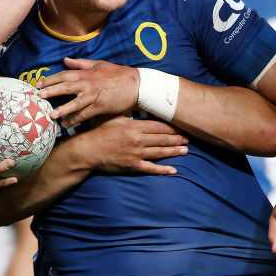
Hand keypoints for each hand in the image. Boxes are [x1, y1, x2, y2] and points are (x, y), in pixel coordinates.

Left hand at [37, 57, 138, 126]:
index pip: (64, 75)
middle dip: (51, 91)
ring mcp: (93, 96)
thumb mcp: (99, 64)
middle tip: (38, 96)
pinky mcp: (100, 107)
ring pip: (74, 103)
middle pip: (65, 87)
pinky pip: (85, 114)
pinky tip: (66, 124)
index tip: (39, 84)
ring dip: (61, 109)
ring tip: (50, 115)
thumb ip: (81, 63)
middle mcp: (88, 84)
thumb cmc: (118, 74)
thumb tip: (66, 60)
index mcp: (86, 73)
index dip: (50, 79)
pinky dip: (75, 120)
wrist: (136, 84)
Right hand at [73, 115, 187, 174]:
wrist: (88, 150)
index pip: (159, 126)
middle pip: (162, 139)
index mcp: (134, 126)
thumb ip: (128, 113)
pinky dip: (162, 170)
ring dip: (174, 151)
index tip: (180, 127)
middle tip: (188, 138)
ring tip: (185, 150)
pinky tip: (173, 170)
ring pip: (160, 152)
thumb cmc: (99, 131)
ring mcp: (136, 153)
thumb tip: (138, 105)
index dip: (172, 127)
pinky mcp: (132, 165)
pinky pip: (151, 168)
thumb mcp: (114, 117)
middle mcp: (138, 140)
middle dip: (177, 138)